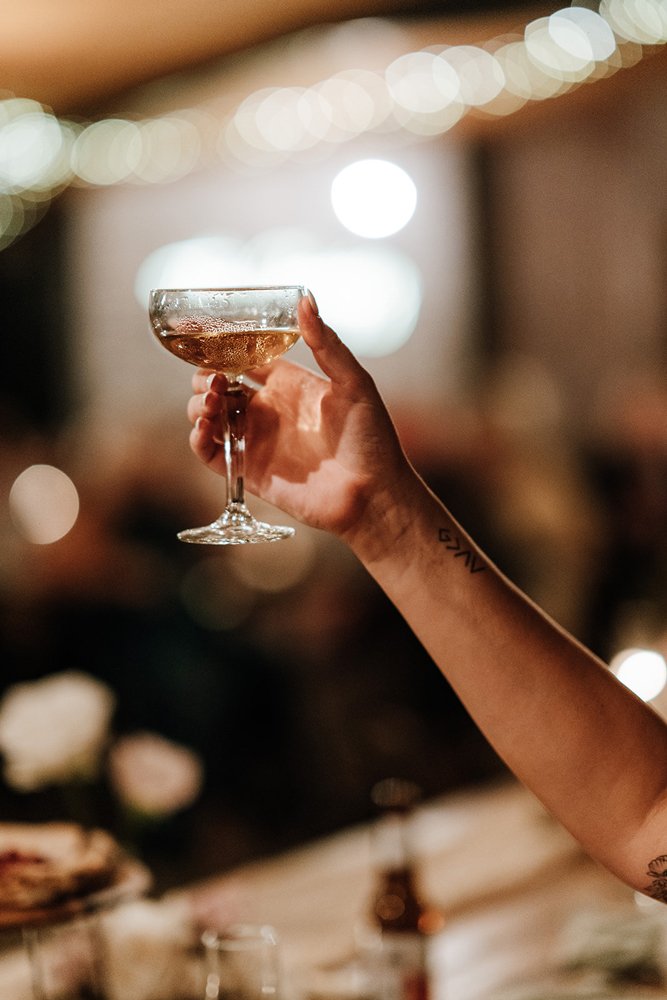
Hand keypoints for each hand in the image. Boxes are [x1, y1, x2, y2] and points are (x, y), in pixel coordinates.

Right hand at [186, 296, 411, 543]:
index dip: (224, 349)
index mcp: (290, 385)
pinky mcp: (249, 472)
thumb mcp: (354, 383)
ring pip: (208, 416)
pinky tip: (205, 427)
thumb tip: (305, 298)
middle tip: (211, 379)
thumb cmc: (372, 439)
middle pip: (219, 386)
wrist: (374, 494)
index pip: (245, 359)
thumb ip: (326, 343)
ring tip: (210, 402)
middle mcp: (268, 410)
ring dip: (198, 405)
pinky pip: (211, 454)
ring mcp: (257, 441)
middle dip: (205, 377)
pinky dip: (198, 439)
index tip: (208, 338)